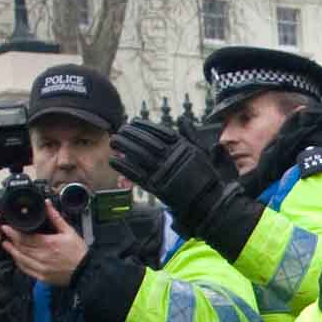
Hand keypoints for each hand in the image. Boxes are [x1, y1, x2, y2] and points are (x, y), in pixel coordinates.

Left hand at [2, 201, 86, 286]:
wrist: (85, 271)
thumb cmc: (78, 252)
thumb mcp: (69, 231)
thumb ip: (55, 217)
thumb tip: (47, 204)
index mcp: (49, 244)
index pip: (25, 238)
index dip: (14, 232)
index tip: (7, 227)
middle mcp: (43, 257)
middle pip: (21, 247)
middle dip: (11, 240)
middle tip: (4, 233)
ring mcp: (42, 268)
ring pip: (21, 259)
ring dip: (12, 251)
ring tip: (6, 244)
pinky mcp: (42, 277)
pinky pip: (26, 270)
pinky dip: (19, 263)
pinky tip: (17, 257)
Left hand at [113, 118, 237, 241]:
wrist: (207, 202)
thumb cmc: (206, 177)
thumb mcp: (202, 152)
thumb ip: (191, 135)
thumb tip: (183, 119)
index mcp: (182, 146)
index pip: (159, 131)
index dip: (145, 126)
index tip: (134, 121)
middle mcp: (171, 157)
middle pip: (146, 141)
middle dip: (131, 134)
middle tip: (120, 129)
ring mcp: (163, 172)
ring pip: (138, 155)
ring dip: (124, 147)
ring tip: (114, 141)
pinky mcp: (157, 187)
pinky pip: (137, 174)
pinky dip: (124, 167)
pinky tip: (114, 161)